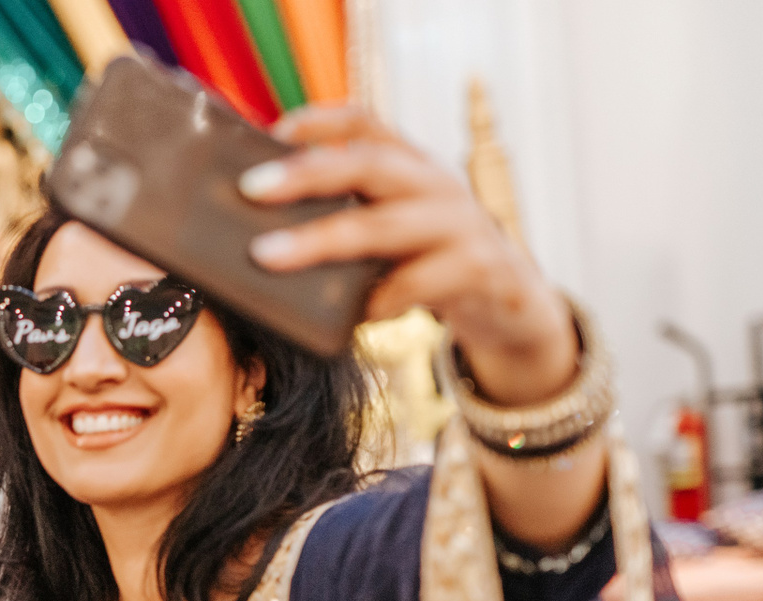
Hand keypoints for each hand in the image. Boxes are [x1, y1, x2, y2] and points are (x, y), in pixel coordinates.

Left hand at [239, 104, 577, 409]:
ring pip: (385, 225)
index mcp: (411, 167)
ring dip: (321, 240)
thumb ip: (349, 219)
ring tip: (269, 255)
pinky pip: (418, 283)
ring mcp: (460, 224)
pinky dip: (377, 300)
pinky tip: (347, 315)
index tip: (271, 132)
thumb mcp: (394, 229)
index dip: (318, 122)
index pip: (366, 124)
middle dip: (306, 173)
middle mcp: (436, 184)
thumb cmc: (429, 264)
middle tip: (250, 189)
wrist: (511, 304)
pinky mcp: (479, 269)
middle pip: (369, 164)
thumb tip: (260, 233)